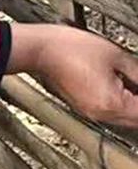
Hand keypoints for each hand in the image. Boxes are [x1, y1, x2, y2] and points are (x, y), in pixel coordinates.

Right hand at [8, 24, 137, 128]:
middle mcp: (102, 115)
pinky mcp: (85, 107)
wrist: (42, 50)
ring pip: (125, 118)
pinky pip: (111, 112)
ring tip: (134, 83)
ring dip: (134, 105)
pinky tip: (124, 86)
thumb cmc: (72, 48)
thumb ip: (137, 71)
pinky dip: (122, 103)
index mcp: (112, 104)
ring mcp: (92, 113)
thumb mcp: (115, 55)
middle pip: (136, 120)